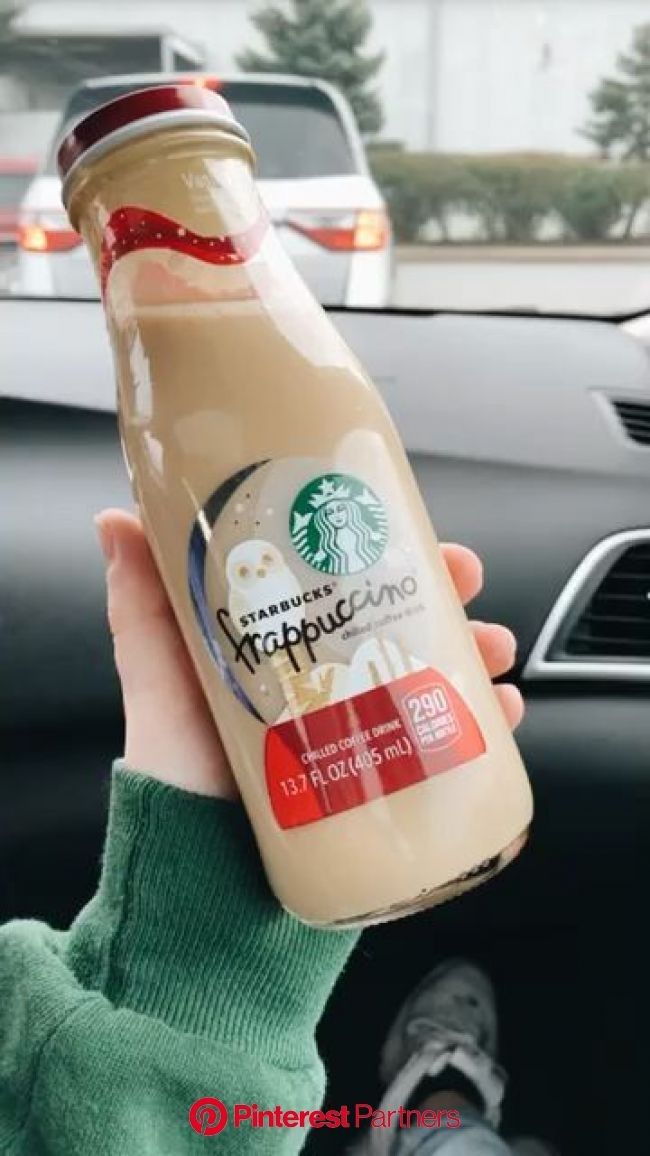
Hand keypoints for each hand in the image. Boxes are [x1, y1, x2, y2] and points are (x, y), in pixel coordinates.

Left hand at [95, 509, 523, 799]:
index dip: (385, 551)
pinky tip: (499, 717)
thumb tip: (112, 520)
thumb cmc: (176, 779)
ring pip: (435, 678)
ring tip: (494, 654)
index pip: (342, 583)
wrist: (203, 883)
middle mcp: (327, 685)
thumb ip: (139, 609)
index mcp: (281, 650)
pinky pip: (446, 748)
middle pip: (401, 624)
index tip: (415, 531)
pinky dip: (482, 728)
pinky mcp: (385, 785)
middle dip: (446, 599)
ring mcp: (361, 734)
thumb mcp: (158, 683)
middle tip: (467, 590)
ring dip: (476, 656)